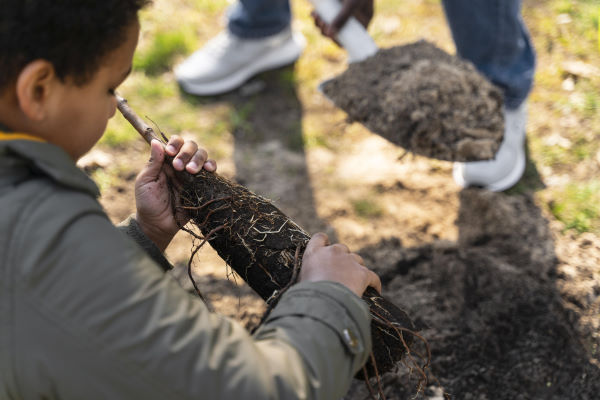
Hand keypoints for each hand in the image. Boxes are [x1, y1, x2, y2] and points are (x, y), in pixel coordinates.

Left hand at [135, 136, 216, 250]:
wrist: (158, 225)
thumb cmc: (148, 203)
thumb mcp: (145, 182)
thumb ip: (153, 163)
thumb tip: (155, 141)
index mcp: (166, 161)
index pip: (175, 143)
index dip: (175, 144)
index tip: (170, 152)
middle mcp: (181, 164)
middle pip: (191, 146)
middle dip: (186, 153)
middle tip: (178, 166)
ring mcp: (193, 174)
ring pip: (202, 155)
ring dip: (198, 159)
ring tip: (191, 171)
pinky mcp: (202, 185)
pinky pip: (212, 171)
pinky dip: (212, 166)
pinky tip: (208, 169)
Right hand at [299, 232, 381, 296]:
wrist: (325, 302)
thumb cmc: (309, 295)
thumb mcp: (302, 281)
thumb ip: (309, 275)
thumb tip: (310, 282)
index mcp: (314, 253)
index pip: (320, 238)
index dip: (324, 242)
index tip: (326, 249)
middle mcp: (332, 252)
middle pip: (342, 248)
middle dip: (343, 258)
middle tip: (341, 273)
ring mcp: (349, 260)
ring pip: (357, 260)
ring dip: (356, 269)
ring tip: (355, 283)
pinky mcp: (363, 273)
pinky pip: (372, 276)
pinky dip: (374, 283)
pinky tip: (375, 290)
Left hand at [311, 0, 373, 41]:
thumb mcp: (352, 3)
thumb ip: (343, 17)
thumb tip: (330, 35)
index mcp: (363, 21)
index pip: (351, 39)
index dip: (340, 41)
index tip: (331, 38)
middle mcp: (353, 18)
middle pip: (338, 32)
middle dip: (326, 30)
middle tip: (320, 22)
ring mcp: (342, 12)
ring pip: (329, 24)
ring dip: (320, 24)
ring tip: (315, 16)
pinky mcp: (333, 7)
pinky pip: (325, 15)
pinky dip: (318, 16)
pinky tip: (314, 13)